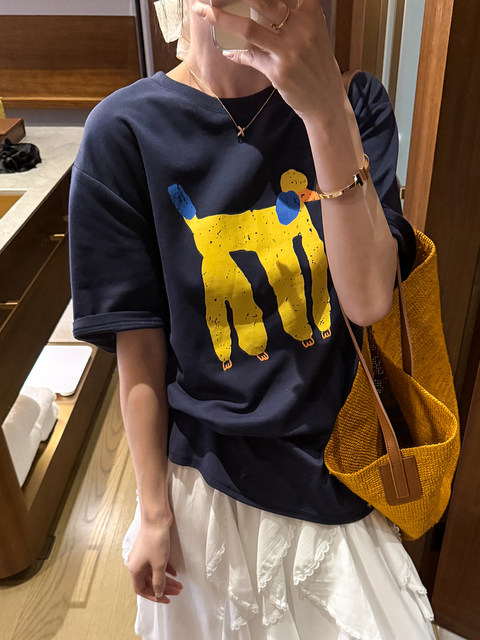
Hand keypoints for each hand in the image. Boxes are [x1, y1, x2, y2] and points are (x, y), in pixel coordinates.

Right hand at [126, 520, 182, 603]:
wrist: (156, 519)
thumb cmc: (156, 541)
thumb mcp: (159, 565)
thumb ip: (158, 582)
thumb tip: (158, 593)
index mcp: (134, 569)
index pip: (141, 589)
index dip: (153, 596)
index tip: (165, 599)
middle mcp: (136, 563)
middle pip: (149, 581)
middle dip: (163, 588)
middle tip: (177, 591)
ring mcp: (143, 555)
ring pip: (153, 572)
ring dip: (166, 579)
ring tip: (179, 584)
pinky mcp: (150, 548)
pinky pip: (156, 563)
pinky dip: (165, 568)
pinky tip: (175, 572)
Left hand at [192, 0, 344, 119]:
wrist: (325, 101)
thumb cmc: (316, 65)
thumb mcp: (314, 34)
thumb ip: (297, 16)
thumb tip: (262, 8)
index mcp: (310, 13)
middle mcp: (301, 28)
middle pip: (262, 1)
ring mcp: (288, 50)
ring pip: (248, 27)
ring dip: (221, 18)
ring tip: (203, 10)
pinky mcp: (277, 71)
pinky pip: (249, 56)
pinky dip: (236, 53)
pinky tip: (229, 51)